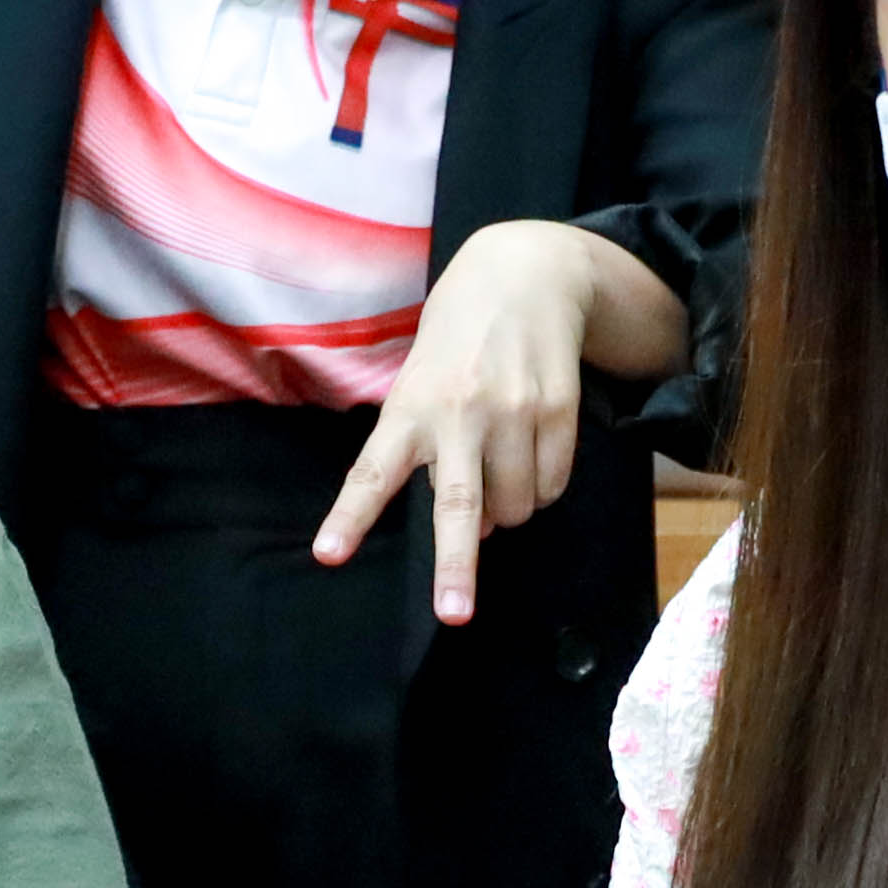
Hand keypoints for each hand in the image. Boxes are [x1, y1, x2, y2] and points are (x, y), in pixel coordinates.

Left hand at [313, 221, 653, 624]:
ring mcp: (513, 410)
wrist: (524, 274)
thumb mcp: (420, 379)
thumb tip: (476, 522)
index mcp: (411, 406)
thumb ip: (428, 446)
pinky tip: (530, 458)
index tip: (328, 555)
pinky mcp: (559, 408)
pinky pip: (553, 485)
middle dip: (457, 565)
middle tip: (453, 613)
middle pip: (459, 503)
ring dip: (509, 514)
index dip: (351, 516)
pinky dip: (542, 491)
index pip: (373, 470)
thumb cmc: (457, 340)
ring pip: (516, 506)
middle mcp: (459, 411)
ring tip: (499, 477)